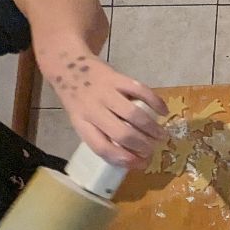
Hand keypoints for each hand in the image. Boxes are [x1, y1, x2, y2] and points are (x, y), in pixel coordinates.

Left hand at [38, 41, 167, 166]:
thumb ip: (102, 135)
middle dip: (143, 146)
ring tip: (161, 135)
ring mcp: (104, 92)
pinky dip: (156, 102)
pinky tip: (163, 111)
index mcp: (82, 123)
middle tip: (153, 148)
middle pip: (122, 133)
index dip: (124, 159)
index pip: (101, 147)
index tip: (141, 163)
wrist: (66, 65)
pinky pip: (140, 90)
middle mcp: (92, 109)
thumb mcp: (82, 120)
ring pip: (133, 114)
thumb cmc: (78, 99)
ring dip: (152, 128)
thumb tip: (132, 156)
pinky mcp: (116, 78)